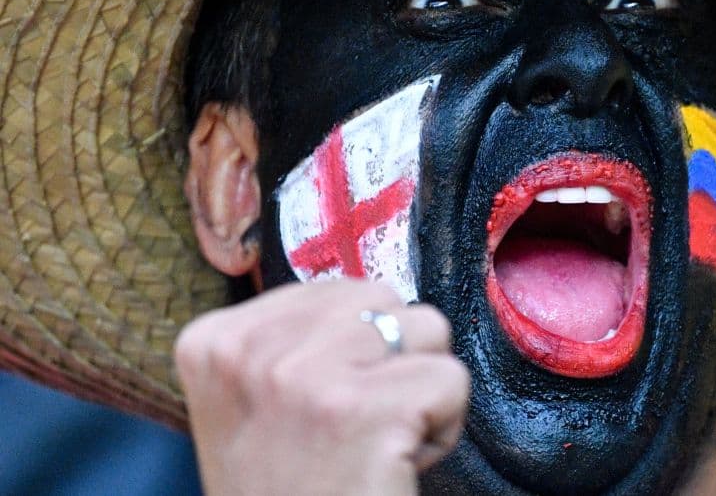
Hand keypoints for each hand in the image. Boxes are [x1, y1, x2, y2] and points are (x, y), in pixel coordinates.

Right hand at [174, 279, 469, 495]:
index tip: (319, 411)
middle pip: (385, 299)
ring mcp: (305, 376)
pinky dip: (444, 426)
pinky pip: (451, 378)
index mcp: (214, 339)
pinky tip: (395, 464)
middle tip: (356, 427)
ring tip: (376, 442)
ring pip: (427, 328)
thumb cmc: (288, 489)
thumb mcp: (254, 402)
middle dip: (391, 361)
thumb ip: (292, 338)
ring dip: (420, 389)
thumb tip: (369, 294)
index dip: (353, 350)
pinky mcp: (366, 409)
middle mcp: (250, 350)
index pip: (336, 289)